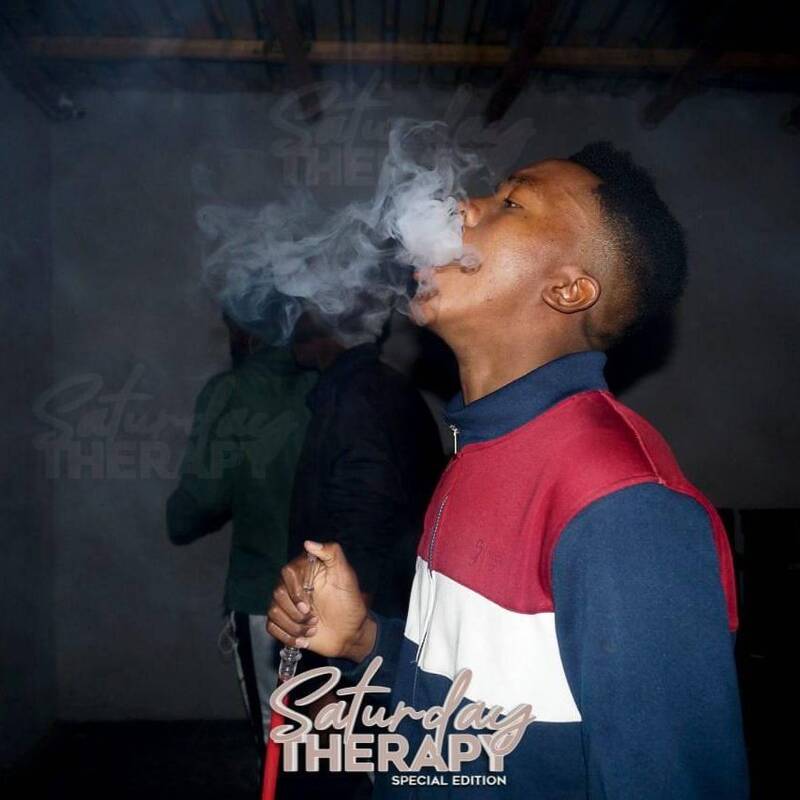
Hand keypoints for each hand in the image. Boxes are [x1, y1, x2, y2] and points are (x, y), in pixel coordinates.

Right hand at [266, 540, 376, 661]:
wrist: (350, 632)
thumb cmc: (349, 602)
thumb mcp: (345, 575)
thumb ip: (332, 553)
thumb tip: (308, 543)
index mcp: (306, 571)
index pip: (287, 572)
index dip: (294, 591)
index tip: (307, 605)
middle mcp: (293, 586)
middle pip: (278, 594)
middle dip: (296, 613)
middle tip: (314, 620)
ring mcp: (288, 605)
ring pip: (274, 612)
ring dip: (294, 626)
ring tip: (312, 629)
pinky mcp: (284, 622)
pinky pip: (271, 627)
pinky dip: (287, 636)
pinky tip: (304, 640)